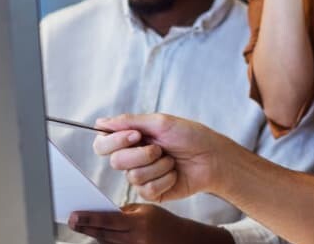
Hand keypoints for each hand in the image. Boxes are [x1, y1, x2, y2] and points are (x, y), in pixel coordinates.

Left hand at [67, 203, 232, 243]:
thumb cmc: (163, 223)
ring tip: (81, 226)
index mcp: (138, 223)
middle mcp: (135, 240)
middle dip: (86, 227)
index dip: (89, 218)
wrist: (182, 241)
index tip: (73, 215)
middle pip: (103, 234)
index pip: (107, 220)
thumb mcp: (146, 210)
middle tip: (71, 221)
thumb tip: (101, 214)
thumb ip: (124, 212)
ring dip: (94, 235)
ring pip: (107, 243)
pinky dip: (105, 242)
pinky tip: (97, 236)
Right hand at [93, 114, 232, 202]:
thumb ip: (128, 122)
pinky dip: (165, 178)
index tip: (135, 135)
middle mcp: (133, 158)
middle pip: (115, 161)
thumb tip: (100, 122)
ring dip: (158, 166)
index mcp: (132, 139)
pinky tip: (175, 173)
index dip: (113, 141)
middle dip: (140, 154)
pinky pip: (147, 189)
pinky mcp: (153, 192)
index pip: (102, 143)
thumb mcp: (160, 122)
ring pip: (132, 176)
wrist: (213, 158)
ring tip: (172, 160)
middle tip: (160, 148)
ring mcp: (142, 176)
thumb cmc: (190, 136)